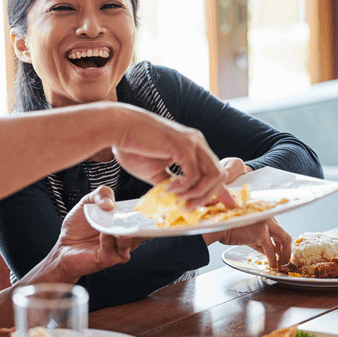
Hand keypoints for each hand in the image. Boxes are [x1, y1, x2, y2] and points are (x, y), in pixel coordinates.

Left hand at [52, 186, 145, 280]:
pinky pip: (112, 249)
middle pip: (144, 231)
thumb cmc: (79, 225)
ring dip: (127, 233)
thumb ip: (100, 194)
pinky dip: (109, 239)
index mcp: (126, 221)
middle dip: (146, 224)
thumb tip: (110, 203)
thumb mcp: (88, 202)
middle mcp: (127, 236)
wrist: (64, 245)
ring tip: (122, 226)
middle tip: (146, 216)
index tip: (154, 203)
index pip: (144, 216)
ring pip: (130, 241)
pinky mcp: (107, 259)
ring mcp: (119, 249)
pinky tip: (104, 233)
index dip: (150, 210)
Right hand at [111, 109, 228, 207]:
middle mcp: (196, 142)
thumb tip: (177, 200)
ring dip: (199, 193)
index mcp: (192, 146)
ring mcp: (192, 143)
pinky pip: (194, 174)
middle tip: (189, 207)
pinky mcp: (182, 146)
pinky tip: (169, 188)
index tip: (202, 205)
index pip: (213, 171)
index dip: (214, 191)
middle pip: (219, 175)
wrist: (118, 129)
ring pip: (214, 175)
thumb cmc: (132, 147)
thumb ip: (169, 183)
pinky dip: (183, 187)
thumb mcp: (155, 171)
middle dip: (207, 196)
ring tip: (179, 198)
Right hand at [205, 216, 290, 270]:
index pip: (279, 230)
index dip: (282, 243)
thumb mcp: (248, 233)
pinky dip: (273, 259)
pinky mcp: (261, 234)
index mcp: (265, 214)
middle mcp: (267, 216)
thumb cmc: (228, 229)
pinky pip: (271, 250)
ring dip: (284, 255)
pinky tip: (272, 264)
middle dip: (287, 250)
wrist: (218, 228)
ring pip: (283, 240)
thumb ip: (260, 241)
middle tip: (285, 260)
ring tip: (281, 263)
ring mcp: (265, 224)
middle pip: (285, 234)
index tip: (282, 252)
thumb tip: (268, 251)